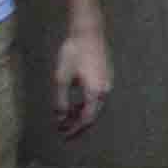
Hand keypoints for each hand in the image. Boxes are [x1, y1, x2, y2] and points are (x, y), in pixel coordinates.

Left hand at [52, 20, 114, 138]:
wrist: (88, 32)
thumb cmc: (73, 53)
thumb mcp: (62, 78)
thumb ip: (61, 101)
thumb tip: (60, 118)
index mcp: (95, 93)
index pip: (87, 119)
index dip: (75, 129)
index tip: (64, 136)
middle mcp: (105, 90)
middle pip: (93, 114)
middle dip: (78, 124)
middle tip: (63, 130)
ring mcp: (107, 83)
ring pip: (95, 105)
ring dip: (81, 113)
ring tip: (67, 117)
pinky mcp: (105, 76)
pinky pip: (96, 96)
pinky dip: (85, 103)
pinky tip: (75, 101)